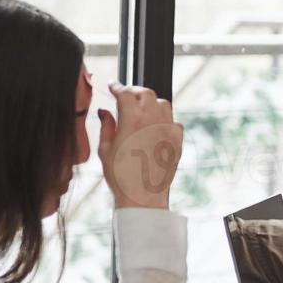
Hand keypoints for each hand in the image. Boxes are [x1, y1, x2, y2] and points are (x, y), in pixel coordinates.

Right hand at [98, 82, 182, 209]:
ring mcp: (168, 129)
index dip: (116, 87)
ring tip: (141, 110)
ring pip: (163, 104)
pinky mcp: (177, 140)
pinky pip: (174, 121)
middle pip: (146, 93)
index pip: (124, 92)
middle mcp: (153, 119)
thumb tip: (104, 111)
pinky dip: (165, 119)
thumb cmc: (120, 176)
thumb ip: (106, 125)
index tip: (112, 85)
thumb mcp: (105, 149)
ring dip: (151, 102)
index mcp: (132, 118)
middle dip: (134, 91)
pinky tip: (156, 126)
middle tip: (126, 96)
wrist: (143, 196)